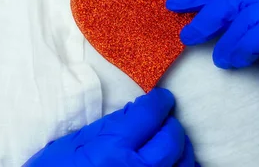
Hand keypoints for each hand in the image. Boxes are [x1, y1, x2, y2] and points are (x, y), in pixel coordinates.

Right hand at [24, 88, 198, 166]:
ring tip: (171, 142)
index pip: (149, 115)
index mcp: (112, 150)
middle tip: (164, 119)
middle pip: (172, 138)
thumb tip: (137, 111)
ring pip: (184, 164)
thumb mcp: (74, 144)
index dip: (159, 101)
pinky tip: (175, 164)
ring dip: (181, 148)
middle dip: (170, 124)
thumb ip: (108, 127)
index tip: (161, 98)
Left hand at [166, 0, 258, 150]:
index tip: (176, 1)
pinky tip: (235, 62)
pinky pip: (258, 34)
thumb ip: (242, 9)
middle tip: (185, 33)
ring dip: (224, 39)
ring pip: (246, 14)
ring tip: (220, 57)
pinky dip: (239, 49)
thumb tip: (195, 8)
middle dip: (206, 13)